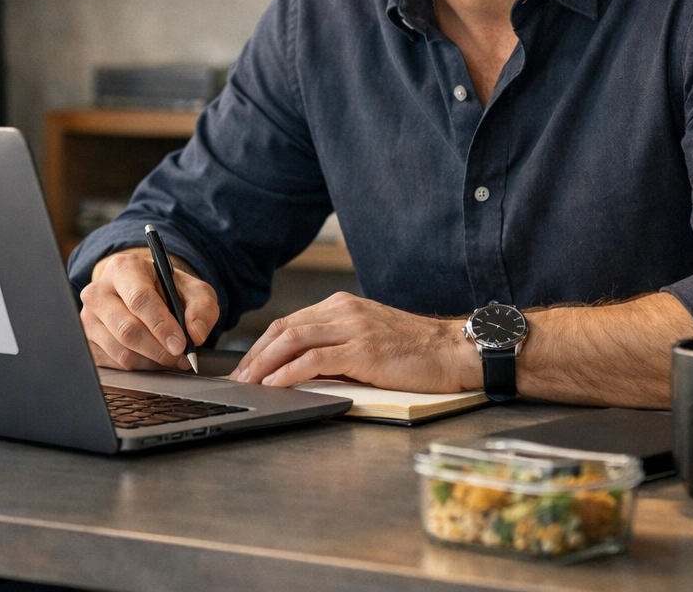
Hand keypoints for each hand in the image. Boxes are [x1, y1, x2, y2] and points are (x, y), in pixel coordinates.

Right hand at [79, 247, 218, 370]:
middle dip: (159, 349)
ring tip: (171, 358)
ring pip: (120, 351)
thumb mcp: (193, 290)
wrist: (143, 294)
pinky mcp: (87, 342)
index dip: (161, 325)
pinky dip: (139, 368)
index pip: (139, 299)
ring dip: (151, 361)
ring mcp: (88, 318)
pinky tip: (153, 360)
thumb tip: (196, 334)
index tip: (181, 344)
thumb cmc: (166, 290)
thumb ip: (202, 308)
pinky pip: (113, 365)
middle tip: (181, 356)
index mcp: (124, 268)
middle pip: (127, 329)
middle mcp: (98, 291)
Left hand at [230, 291, 479, 392]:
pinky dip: (288, 373)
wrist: (454, 350)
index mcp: (342, 306)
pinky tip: (275, 385)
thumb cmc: (417, 351)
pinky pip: (315, 360)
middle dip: (255, 356)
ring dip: (264, 365)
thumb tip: (302, 370)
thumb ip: (338, 346)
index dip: (262, 346)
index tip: (246, 367)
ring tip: (248, 385)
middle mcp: (344, 311)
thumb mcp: (370, 339)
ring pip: (293, 340)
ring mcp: (353, 328)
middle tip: (237, 380)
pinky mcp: (363, 351)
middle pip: (284, 329)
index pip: (290, 322)